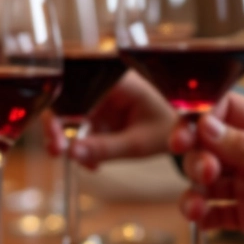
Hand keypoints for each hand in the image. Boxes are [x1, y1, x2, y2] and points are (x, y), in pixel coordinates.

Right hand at [44, 71, 174, 168]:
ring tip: (85, 164)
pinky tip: (93, 163)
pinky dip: (84, 146)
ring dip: (71, 142)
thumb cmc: (169, 128)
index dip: (59, 113)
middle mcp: (104, 83)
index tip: (56, 139)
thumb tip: (72, 154)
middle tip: (57, 151)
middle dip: (58, 128)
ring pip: (71, 116)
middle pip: (68, 101)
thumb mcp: (138, 143)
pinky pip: (82, 126)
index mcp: (116, 80)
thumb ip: (105, 148)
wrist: (187, 133)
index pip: (76, 89)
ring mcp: (100, 97)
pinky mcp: (100, 111)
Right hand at [170, 93, 243, 243]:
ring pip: (208, 181)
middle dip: (197, 157)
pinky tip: (200, 220)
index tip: (188, 133)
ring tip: (195, 206)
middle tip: (204, 172)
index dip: (201, 117)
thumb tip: (205, 125)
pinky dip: (203, 216)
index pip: (226, 110)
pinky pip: (216, 212)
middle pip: (210, 146)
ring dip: (194, 190)